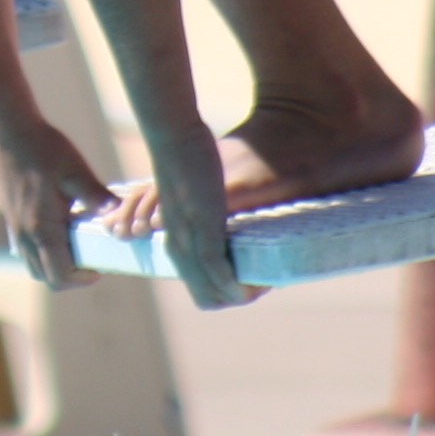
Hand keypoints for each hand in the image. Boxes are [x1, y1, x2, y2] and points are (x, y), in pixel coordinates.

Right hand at [0, 118, 113, 288]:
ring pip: (35, 267)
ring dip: (57, 267)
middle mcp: (25, 234)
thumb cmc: (43, 149)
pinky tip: (61, 232)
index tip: (101, 266)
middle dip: (71, 277)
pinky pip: (28, 252)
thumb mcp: (75, 171)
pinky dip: (45, 255)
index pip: (60, 275)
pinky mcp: (13, 221)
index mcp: (42, 228)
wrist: (9, 132)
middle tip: (92, 260)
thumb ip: (97, 196)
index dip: (83, 278)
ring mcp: (16, 229)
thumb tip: (121, 215)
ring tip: (78, 247)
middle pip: (47, 278)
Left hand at [131, 122, 252, 310]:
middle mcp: (178, 246)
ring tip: (262, 285)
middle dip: (235, 297)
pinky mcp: (202, 226)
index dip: (223, 292)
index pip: (198, 288)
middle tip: (260, 285)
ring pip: (210, 288)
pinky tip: (252, 283)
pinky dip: (233, 282)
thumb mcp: (188, 199)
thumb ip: (197, 212)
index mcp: (176, 241)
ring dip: (239, 293)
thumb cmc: (184, 163)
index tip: (249, 282)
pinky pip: (215, 267)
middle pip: (206, 296)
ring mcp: (188, 238)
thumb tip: (219, 216)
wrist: (173, 137)